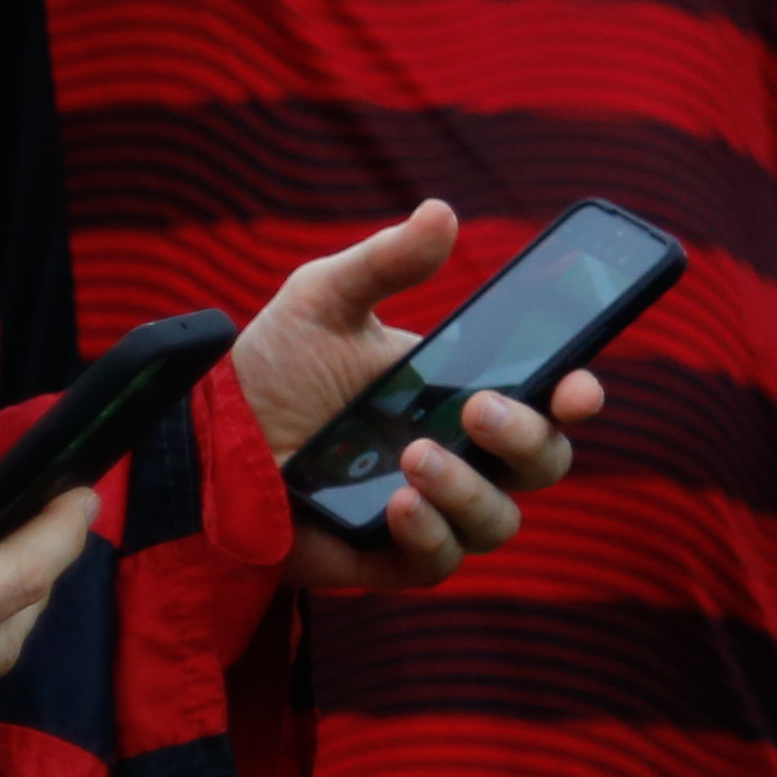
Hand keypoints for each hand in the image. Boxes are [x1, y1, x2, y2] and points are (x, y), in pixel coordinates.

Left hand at [237, 204, 610, 589]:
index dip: (577, 398)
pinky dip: (431, 536)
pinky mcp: (384, 557)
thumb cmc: (271, 367)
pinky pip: (439, 563)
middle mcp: (460, 456)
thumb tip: (441, 213)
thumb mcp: (325, 300)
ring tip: (415, 457)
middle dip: (527, 439)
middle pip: (542, 464)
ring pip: (497, 521)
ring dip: (471, 489)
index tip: (577, 385)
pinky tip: (398, 504)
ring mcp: (427, 511)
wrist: (199, 437)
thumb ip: (385, 262)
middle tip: (479, 409)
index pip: (549, 404)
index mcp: (463, 396)